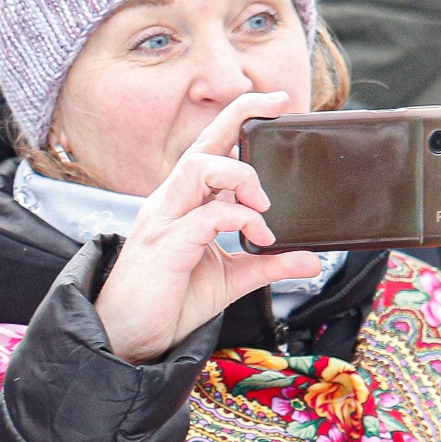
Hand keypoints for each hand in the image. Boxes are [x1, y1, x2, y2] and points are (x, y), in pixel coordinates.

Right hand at [87, 90, 326, 363]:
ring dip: (241, 175)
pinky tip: (260, 235)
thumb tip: (313, 258)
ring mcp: (163, 222)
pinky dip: (241, 219)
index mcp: (182, 204)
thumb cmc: (168, 303)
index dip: (239, 118)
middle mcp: (169, 203)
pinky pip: (207, 216)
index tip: (277, 102)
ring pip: (199, 166)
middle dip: (241, 116)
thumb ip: (267, 264)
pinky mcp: (165, 247)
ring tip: (264, 206)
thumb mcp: (230, 279)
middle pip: (202, 142)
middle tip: (280, 106)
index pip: (209, 147)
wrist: (128, 339)